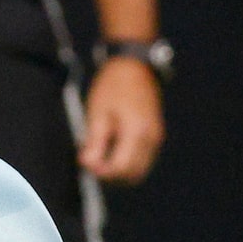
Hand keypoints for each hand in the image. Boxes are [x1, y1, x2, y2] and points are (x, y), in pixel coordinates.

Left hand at [80, 56, 164, 184]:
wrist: (133, 65)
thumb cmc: (113, 85)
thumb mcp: (98, 111)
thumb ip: (94, 141)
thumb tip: (87, 164)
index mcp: (137, 132)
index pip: (122, 168)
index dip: (102, 172)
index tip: (86, 164)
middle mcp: (151, 138)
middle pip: (133, 174)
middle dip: (111, 175)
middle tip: (92, 162)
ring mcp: (156, 136)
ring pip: (139, 169)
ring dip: (120, 170)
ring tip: (100, 154)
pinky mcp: (155, 134)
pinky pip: (143, 158)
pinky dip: (128, 161)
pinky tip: (112, 148)